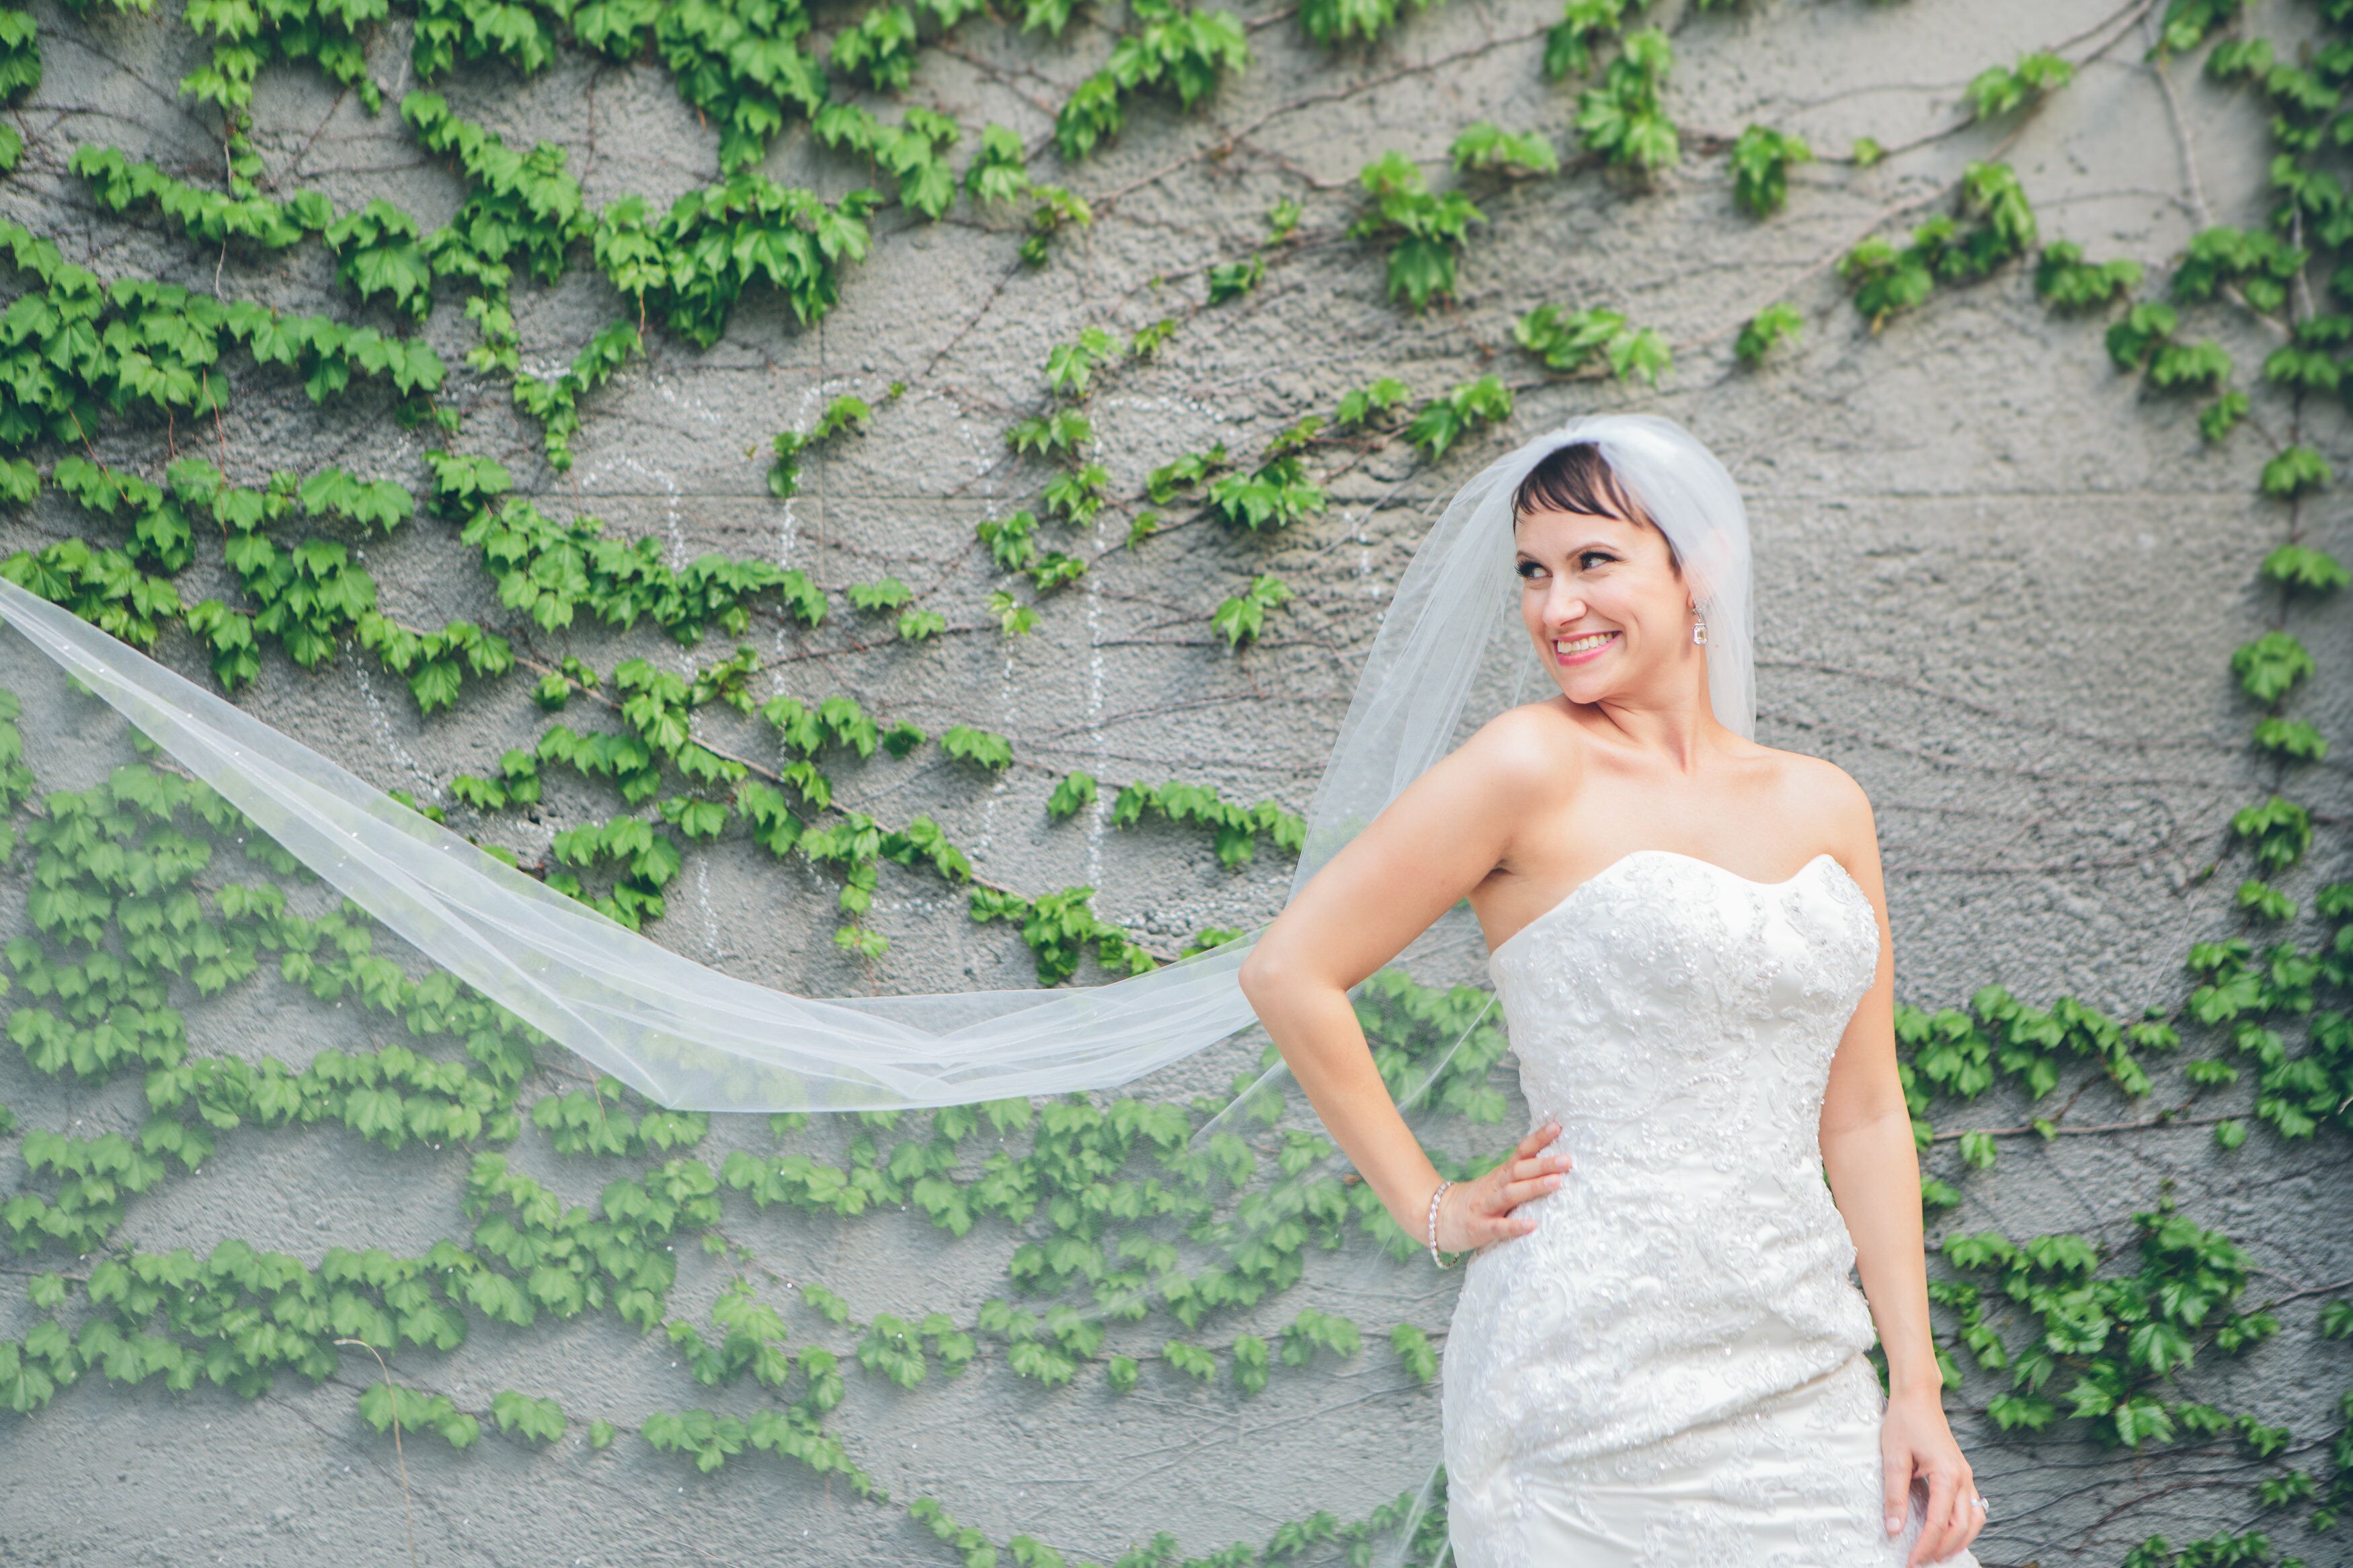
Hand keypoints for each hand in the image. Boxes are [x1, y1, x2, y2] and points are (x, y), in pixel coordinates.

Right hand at [1432, 1121, 1570, 1254]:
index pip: (1521, 1152)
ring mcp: (1485, 1207)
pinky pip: (1498, 1227)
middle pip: (1519, 1171)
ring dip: (1533, 1187)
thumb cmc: (1476, 1201)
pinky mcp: (1479, 1228)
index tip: (1557, 1126)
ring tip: (1556, 1182)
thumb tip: (1554, 1165)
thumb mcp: (1496, 1183)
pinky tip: (1532, 1226)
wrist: (1436, 1217)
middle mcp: (1494, 1187)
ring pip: (1510, 1194)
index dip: (1538, 1139)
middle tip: (1567, 1159)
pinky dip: (1514, 1226)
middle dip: (1544, 1164)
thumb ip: (1519, 1176)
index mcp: (1500, 1175)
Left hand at [1881, 1384, 1984, 1566]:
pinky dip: (1965, 1526)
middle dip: (1943, 1548)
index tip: (1912, 1561)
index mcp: (1946, 1474)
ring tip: (1938, 1554)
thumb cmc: (1904, 1422)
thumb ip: (1894, 1495)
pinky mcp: (1962, 1474)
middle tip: (1922, 1561)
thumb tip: (1894, 1529)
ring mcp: (1966, 1476)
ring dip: (1959, 1541)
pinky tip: (1950, 1533)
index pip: (1940, 1522)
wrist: (1918, 1396)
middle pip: (1961, 1526)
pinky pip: (1972, 1507)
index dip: (1926, 1545)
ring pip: (1974, 1520)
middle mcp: (1963, 1477)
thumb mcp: (1893, 1457)